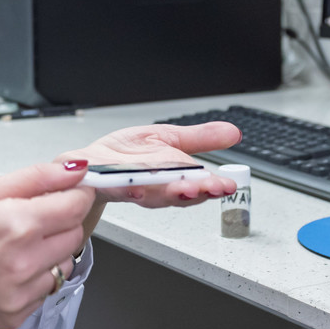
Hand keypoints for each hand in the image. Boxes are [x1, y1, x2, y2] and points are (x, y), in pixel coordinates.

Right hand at [0, 160, 93, 328]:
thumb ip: (34, 178)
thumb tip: (75, 169)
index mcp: (17, 225)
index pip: (78, 205)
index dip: (76, 193)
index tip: (68, 190)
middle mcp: (24, 264)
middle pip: (75, 234)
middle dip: (61, 220)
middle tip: (28, 215)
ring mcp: (20, 295)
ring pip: (63, 265)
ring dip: (49, 251)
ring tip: (10, 244)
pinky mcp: (14, 317)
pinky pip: (43, 291)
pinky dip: (32, 278)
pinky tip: (1, 268)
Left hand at [57, 121, 241, 207]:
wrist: (95, 163)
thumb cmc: (130, 154)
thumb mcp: (170, 138)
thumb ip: (200, 138)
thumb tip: (234, 133)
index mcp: (173, 177)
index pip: (197, 186)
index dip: (212, 188)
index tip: (228, 186)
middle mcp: (155, 187)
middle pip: (178, 195)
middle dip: (195, 193)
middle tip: (208, 188)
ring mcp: (133, 187)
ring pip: (153, 195)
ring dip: (167, 193)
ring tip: (181, 187)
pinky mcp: (109, 184)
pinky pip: (119, 190)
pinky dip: (129, 190)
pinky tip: (138, 188)